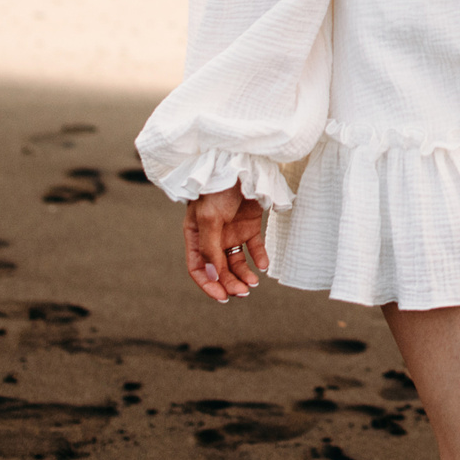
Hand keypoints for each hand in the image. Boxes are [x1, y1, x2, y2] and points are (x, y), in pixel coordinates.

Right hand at [184, 184, 266, 301]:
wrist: (242, 162)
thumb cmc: (218, 187)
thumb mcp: (209, 218)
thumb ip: (210, 247)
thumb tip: (213, 275)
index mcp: (196, 235)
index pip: (198, 268)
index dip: (208, 284)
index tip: (222, 297)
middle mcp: (213, 236)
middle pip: (219, 269)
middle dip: (229, 283)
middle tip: (243, 292)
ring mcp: (232, 231)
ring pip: (237, 262)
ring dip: (244, 275)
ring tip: (253, 283)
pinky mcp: (250, 225)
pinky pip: (255, 247)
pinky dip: (259, 258)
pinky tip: (263, 265)